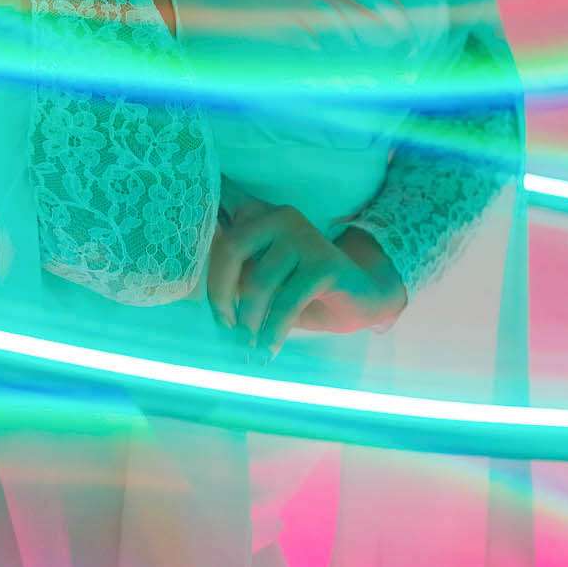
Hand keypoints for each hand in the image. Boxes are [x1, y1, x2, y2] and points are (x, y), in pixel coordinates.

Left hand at [206, 176, 408, 361]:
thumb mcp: (265, 280)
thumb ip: (238, 277)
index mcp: (261, 217)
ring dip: (249, 321)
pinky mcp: (325, 264)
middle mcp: (280, 218)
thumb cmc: (304, 290)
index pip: (221, 235)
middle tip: (225, 327)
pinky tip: (269, 349)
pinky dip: (273, 330)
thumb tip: (205, 300)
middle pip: (231, 249)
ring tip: (248, 346)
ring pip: (259, 281)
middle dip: (221, 293)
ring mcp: (304, 237)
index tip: (212, 309)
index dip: (208, 270)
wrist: (362, 296)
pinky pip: (287, 302)